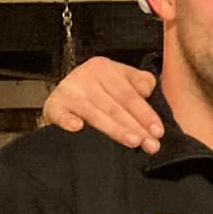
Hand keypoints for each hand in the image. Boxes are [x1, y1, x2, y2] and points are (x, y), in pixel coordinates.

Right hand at [42, 58, 162, 150]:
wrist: (63, 101)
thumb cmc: (100, 94)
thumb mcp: (120, 82)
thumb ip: (139, 84)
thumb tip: (149, 91)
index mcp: (106, 68)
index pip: (130, 94)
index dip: (146, 113)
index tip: (158, 132)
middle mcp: (86, 76)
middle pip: (116, 105)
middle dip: (136, 126)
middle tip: (151, 145)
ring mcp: (69, 90)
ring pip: (95, 113)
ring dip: (115, 128)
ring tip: (132, 142)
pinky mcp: (54, 104)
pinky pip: (61, 113)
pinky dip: (67, 120)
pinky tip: (77, 128)